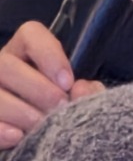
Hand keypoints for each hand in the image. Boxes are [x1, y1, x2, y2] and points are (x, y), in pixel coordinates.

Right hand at [0, 23, 102, 147]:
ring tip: (43, 124)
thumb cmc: (61, 103)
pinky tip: (19, 136)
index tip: (68, 82)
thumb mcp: (76, 93)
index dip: (49, 55)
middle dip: (37, 88)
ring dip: (21, 111)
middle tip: (59, 106)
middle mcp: (1, 66)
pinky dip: (3, 130)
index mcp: (23, 50)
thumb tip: (81, 89)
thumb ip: (86, 89)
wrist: (41, 130)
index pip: (30, 34)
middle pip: (6, 65)